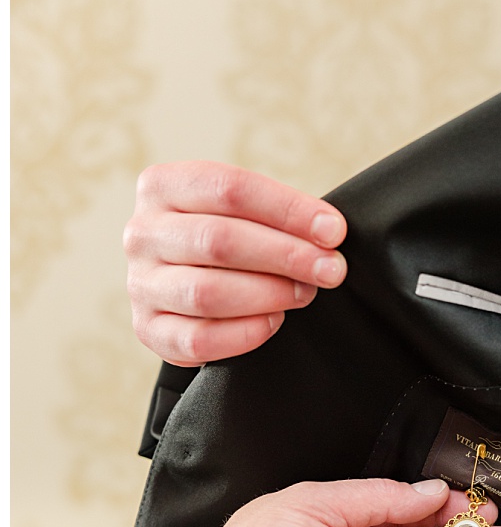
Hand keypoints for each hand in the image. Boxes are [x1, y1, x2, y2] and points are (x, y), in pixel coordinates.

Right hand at [125, 161, 348, 364]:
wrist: (190, 288)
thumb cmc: (231, 242)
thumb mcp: (246, 213)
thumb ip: (280, 217)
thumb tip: (329, 234)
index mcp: (163, 187)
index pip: (229, 189)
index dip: (288, 210)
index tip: (334, 231)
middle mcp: (142, 233)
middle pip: (219, 240)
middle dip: (287, 255)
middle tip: (330, 270)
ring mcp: (140, 284)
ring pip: (207, 292)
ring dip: (269, 294)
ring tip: (304, 294)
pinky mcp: (148, 329)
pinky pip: (198, 339)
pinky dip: (245, 333)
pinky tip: (274, 322)